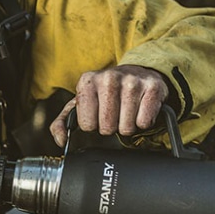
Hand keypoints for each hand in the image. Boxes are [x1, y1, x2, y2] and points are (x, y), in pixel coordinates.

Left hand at [50, 65, 168, 146]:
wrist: (136, 73)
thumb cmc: (105, 93)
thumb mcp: (80, 104)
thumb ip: (62, 122)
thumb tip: (61, 140)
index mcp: (87, 82)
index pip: (87, 124)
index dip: (92, 124)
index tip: (97, 114)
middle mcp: (109, 78)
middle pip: (107, 127)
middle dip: (110, 126)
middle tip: (114, 114)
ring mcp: (132, 81)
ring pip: (127, 127)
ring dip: (126, 125)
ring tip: (126, 111)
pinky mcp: (153, 87)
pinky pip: (144, 122)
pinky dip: (142, 122)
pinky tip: (139, 110)